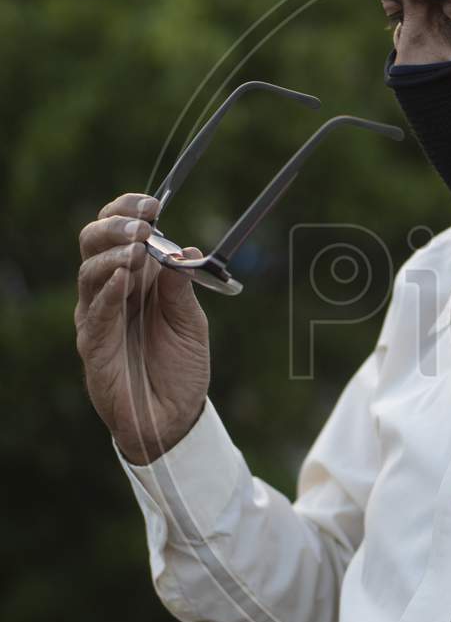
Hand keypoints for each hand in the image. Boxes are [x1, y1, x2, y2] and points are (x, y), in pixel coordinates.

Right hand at [75, 192, 210, 464]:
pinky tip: (125, 279)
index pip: (119, 232)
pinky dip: (109, 291)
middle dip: (115, 226)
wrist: (175, 418)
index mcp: (137, 279)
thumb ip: (182, 288)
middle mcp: (112, 291)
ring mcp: (98, 316)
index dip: (129, 212)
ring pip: (89, 272)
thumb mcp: (191, 322)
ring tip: (138, 250)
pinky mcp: (94, 344)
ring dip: (114, 255)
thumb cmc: (181, 368)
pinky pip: (95, 311)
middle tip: (142, 225)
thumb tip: (182, 248)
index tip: (152, 204)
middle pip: (94, 243)